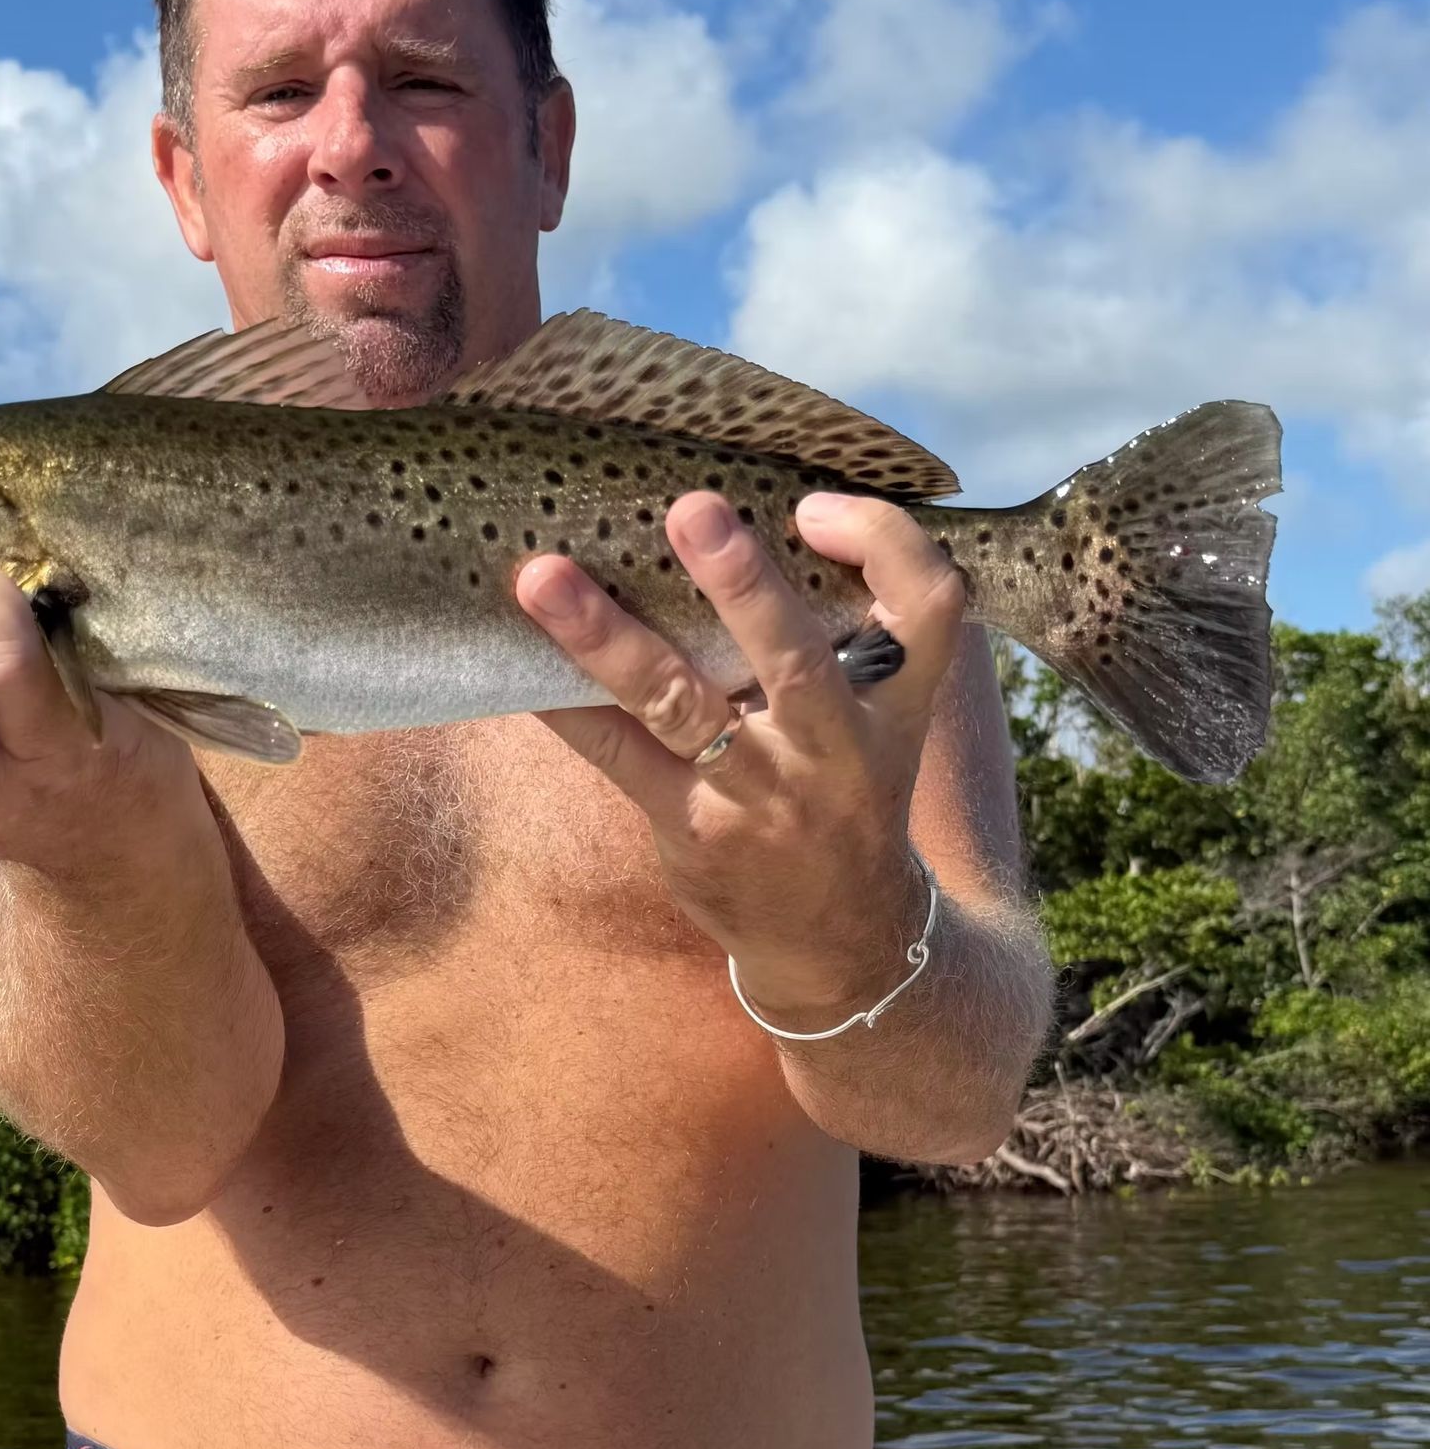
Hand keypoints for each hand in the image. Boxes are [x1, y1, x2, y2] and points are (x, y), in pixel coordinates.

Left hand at [515, 490, 965, 1028]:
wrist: (843, 943)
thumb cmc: (847, 790)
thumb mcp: (884, 716)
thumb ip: (850, 625)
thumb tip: (758, 509)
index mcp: (897, 702)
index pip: (930, 605)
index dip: (881, 542)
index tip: (811, 505)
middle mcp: (838, 750)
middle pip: (797, 658)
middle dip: (744, 584)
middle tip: (689, 508)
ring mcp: (763, 796)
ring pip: (682, 705)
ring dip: (608, 638)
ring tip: (543, 577)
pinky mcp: (694, 831)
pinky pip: (618, 755)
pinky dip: (567, 706)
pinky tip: (518, 664)